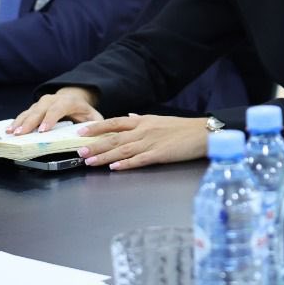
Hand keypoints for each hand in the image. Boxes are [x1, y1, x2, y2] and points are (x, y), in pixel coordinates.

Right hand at [8, 87, 99, 133]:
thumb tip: (96, 135)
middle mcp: (53, 100)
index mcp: (68, 102)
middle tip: (21, 133)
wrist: (73, 97)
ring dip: (20, 122)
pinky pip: (24, 114)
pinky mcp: (34, 107)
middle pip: (40, 110)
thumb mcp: (93, 116)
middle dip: (30, 122)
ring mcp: (42, 103)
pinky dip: (16, 121)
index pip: (58, 109)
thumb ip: (96, 125)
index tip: (43, 130)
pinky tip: (9, 129)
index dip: (50, 119)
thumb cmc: (83, 111)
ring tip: (12, 132)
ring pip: (29, 111)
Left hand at [73, 114, 208, 169]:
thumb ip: (142, 120)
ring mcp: (151, 142)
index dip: (97, 127)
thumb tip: (129, 117)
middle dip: (95, 145)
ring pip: (122, 149)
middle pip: (114, 137)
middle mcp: (144, 130)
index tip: (82, 132)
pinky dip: (126, 163)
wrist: (204, 133)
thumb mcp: (160, 119)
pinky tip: (114, 167)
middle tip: (80, 151)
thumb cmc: (183, 128)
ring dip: (104, 156)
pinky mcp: (160, 154)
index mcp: (143, 121)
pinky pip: (139, 160)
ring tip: (90, 161)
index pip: (114, 122)